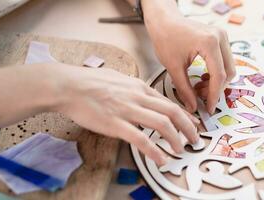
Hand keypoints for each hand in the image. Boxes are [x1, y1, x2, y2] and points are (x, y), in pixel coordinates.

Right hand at [50, 65, 199, 164]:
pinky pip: (141, 139)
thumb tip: (140, 95)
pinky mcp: (115, 124)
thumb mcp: (117, 79)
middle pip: (172, 112)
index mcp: (138, 87)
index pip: (168, 102)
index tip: (191, 124)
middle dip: (187, 127)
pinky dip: (154, 151)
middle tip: (194, 139)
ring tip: (180, 149)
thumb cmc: (90, 82)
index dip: (184, 115)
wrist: (69, 85)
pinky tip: (160, 159)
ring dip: (175, 139)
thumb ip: (132, 88)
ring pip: (162, 124)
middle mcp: (137, 97)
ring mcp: (127, 110)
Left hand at [142, 0, 235, 113]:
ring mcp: (222, 36)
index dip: (213, 95)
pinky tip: (202, 78)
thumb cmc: (165, 39)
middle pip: (228, 72)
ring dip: (216, 81)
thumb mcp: (173, 67)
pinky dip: (216, 73)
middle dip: (215, 89)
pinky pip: (224, 60)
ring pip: (228, 67)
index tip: (208, 108)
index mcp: (210, 43)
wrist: (164, 22)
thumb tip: (192, 106)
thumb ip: (184, 89)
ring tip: (197, 87)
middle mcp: (221, 37)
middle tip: (199, 97)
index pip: (219, 76)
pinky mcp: (219, 38)